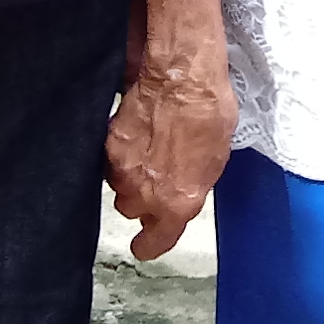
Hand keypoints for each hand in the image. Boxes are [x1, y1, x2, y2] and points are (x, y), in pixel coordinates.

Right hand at [105, 45, 234, 260]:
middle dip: (141, 198)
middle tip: (155, 175)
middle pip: (132, 210)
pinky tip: (136, 136)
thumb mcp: (216, 160)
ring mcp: (122, 171)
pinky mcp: (107, 146)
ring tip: (147, 151)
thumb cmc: (208, 113)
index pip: (153, 243)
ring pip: (118, 186)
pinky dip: (119, 154)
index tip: (145, 244)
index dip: (148, 245)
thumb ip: (192, 187)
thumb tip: (182, 191)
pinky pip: (108, 162)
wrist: (180, 78)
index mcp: (177, 203)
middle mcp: (145, 194)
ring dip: (129, 176)